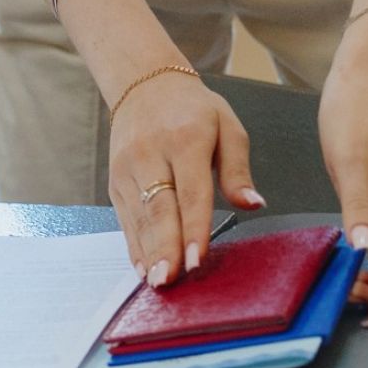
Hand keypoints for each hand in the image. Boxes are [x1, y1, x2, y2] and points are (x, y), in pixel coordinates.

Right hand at [108, 70, 264, 287]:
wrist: (144, 85)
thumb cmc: (193, 109)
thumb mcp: (227, 126)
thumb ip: (238, 169)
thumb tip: (253, 204)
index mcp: (185, 139)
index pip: (191, 191)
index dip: (194, 228)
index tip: (197, 259)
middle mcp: (150, 154)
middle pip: (159, 208)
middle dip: (165, 247)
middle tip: (170, 279)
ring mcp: (127, 169)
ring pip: (139, 217)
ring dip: (148, 251)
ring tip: (157, 282)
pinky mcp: (115, 181)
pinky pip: (125, 218)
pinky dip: (134, 244)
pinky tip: (143, 268)